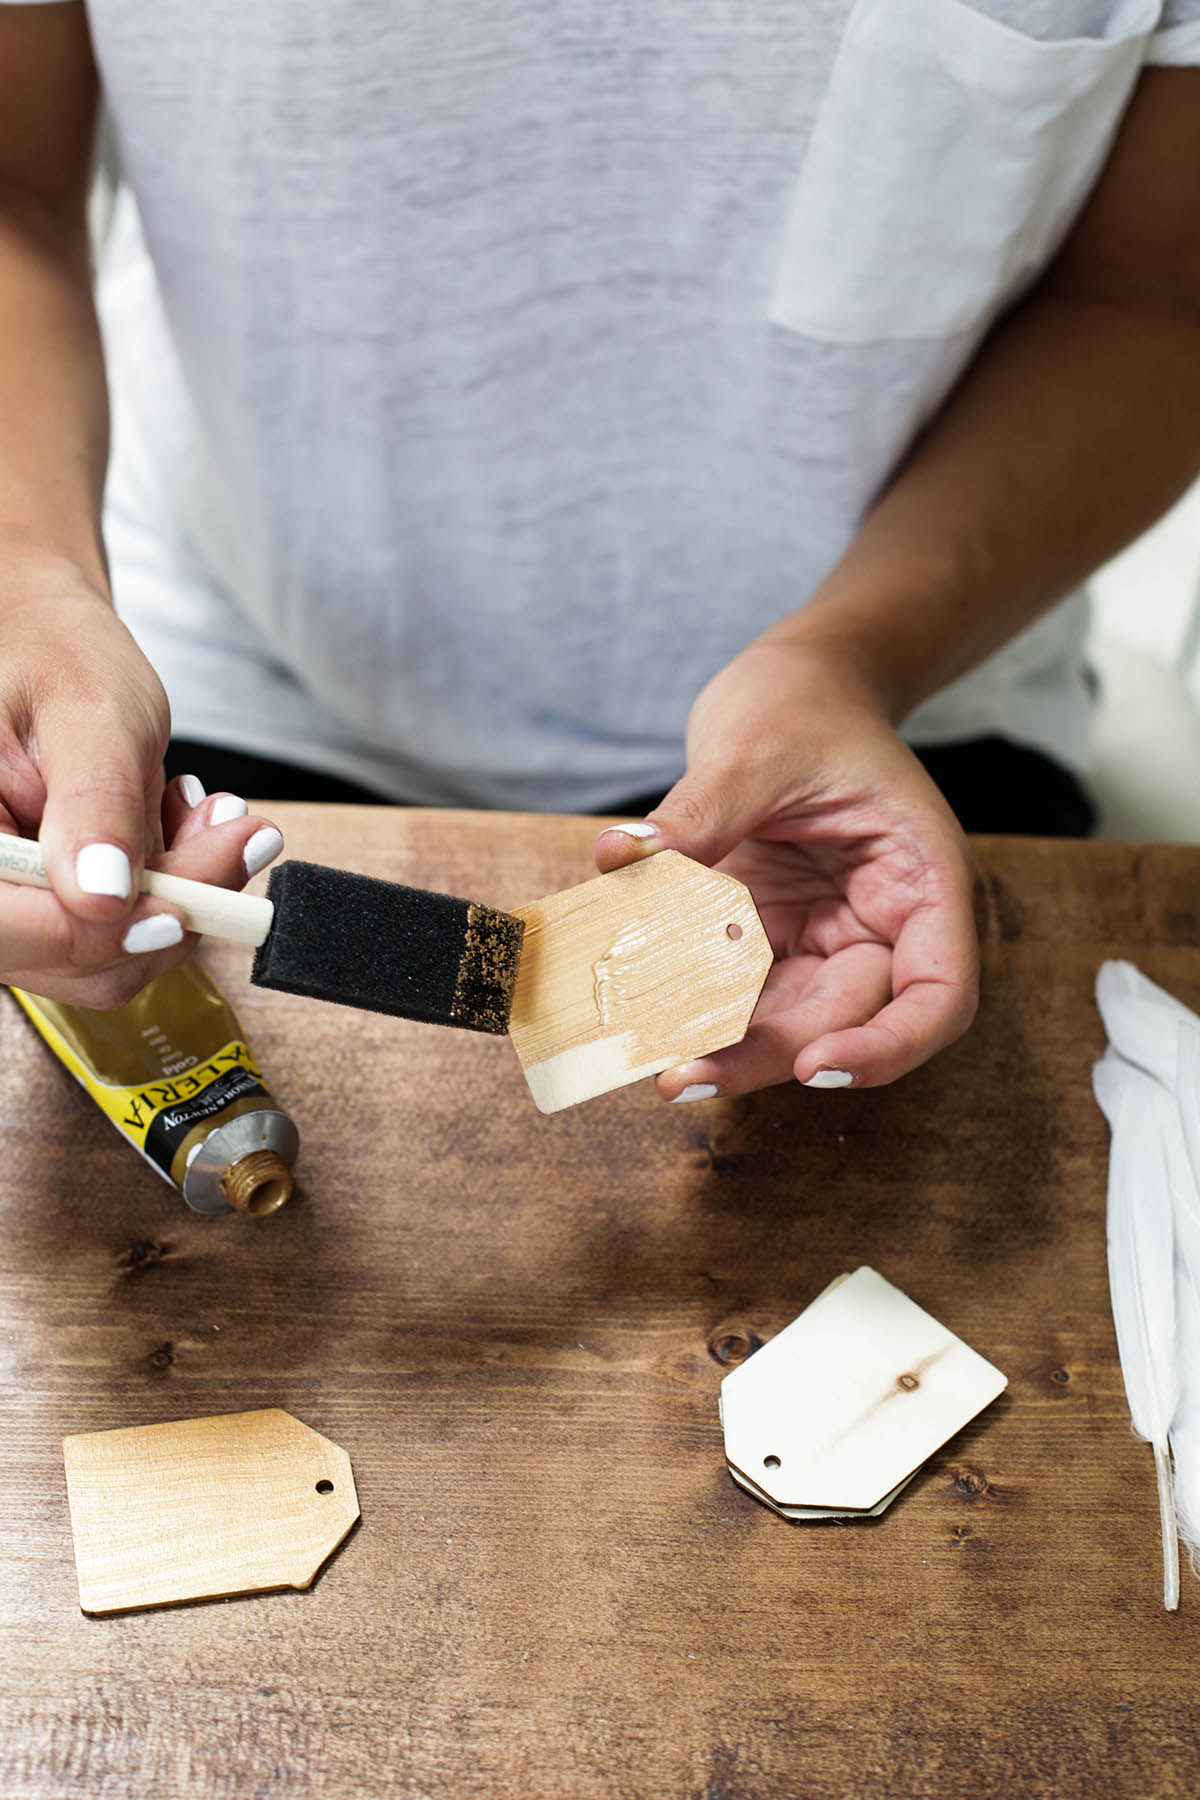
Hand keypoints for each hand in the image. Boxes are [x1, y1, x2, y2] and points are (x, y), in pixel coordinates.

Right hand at [1, 568, 281, 1005]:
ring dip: (181, 901)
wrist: (55, 651)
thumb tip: (104, 896)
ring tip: (208, 821)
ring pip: (106, 962)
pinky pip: (121, 942)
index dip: (99, 934)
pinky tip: (183, 835)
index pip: (8, 926)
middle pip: (66, 957)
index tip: (186, 904)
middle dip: (167, 908)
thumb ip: (95, 802)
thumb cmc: (55, 657)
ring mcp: (11, 910)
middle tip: (231, 834)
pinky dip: (173, 898)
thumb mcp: (88, 711)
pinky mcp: (51, 915)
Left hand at [595, 638, 977, 1098]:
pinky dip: (698, 1007)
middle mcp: (883, 920)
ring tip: (656, 1062)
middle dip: (768, 1055)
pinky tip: (646, 1020)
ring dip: (726, 1046)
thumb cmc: (804, 704)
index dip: (887, 1046)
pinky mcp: (774, 936)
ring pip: (788, 1020)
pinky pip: (741, 990)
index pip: (939, 994)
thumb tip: (621, 854)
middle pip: (847, 1021)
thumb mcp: (755, 746)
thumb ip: (699, 812)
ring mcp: (827, 934)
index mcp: (918, 876)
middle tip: (682, 1075)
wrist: (796, 684)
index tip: (811, 1066)